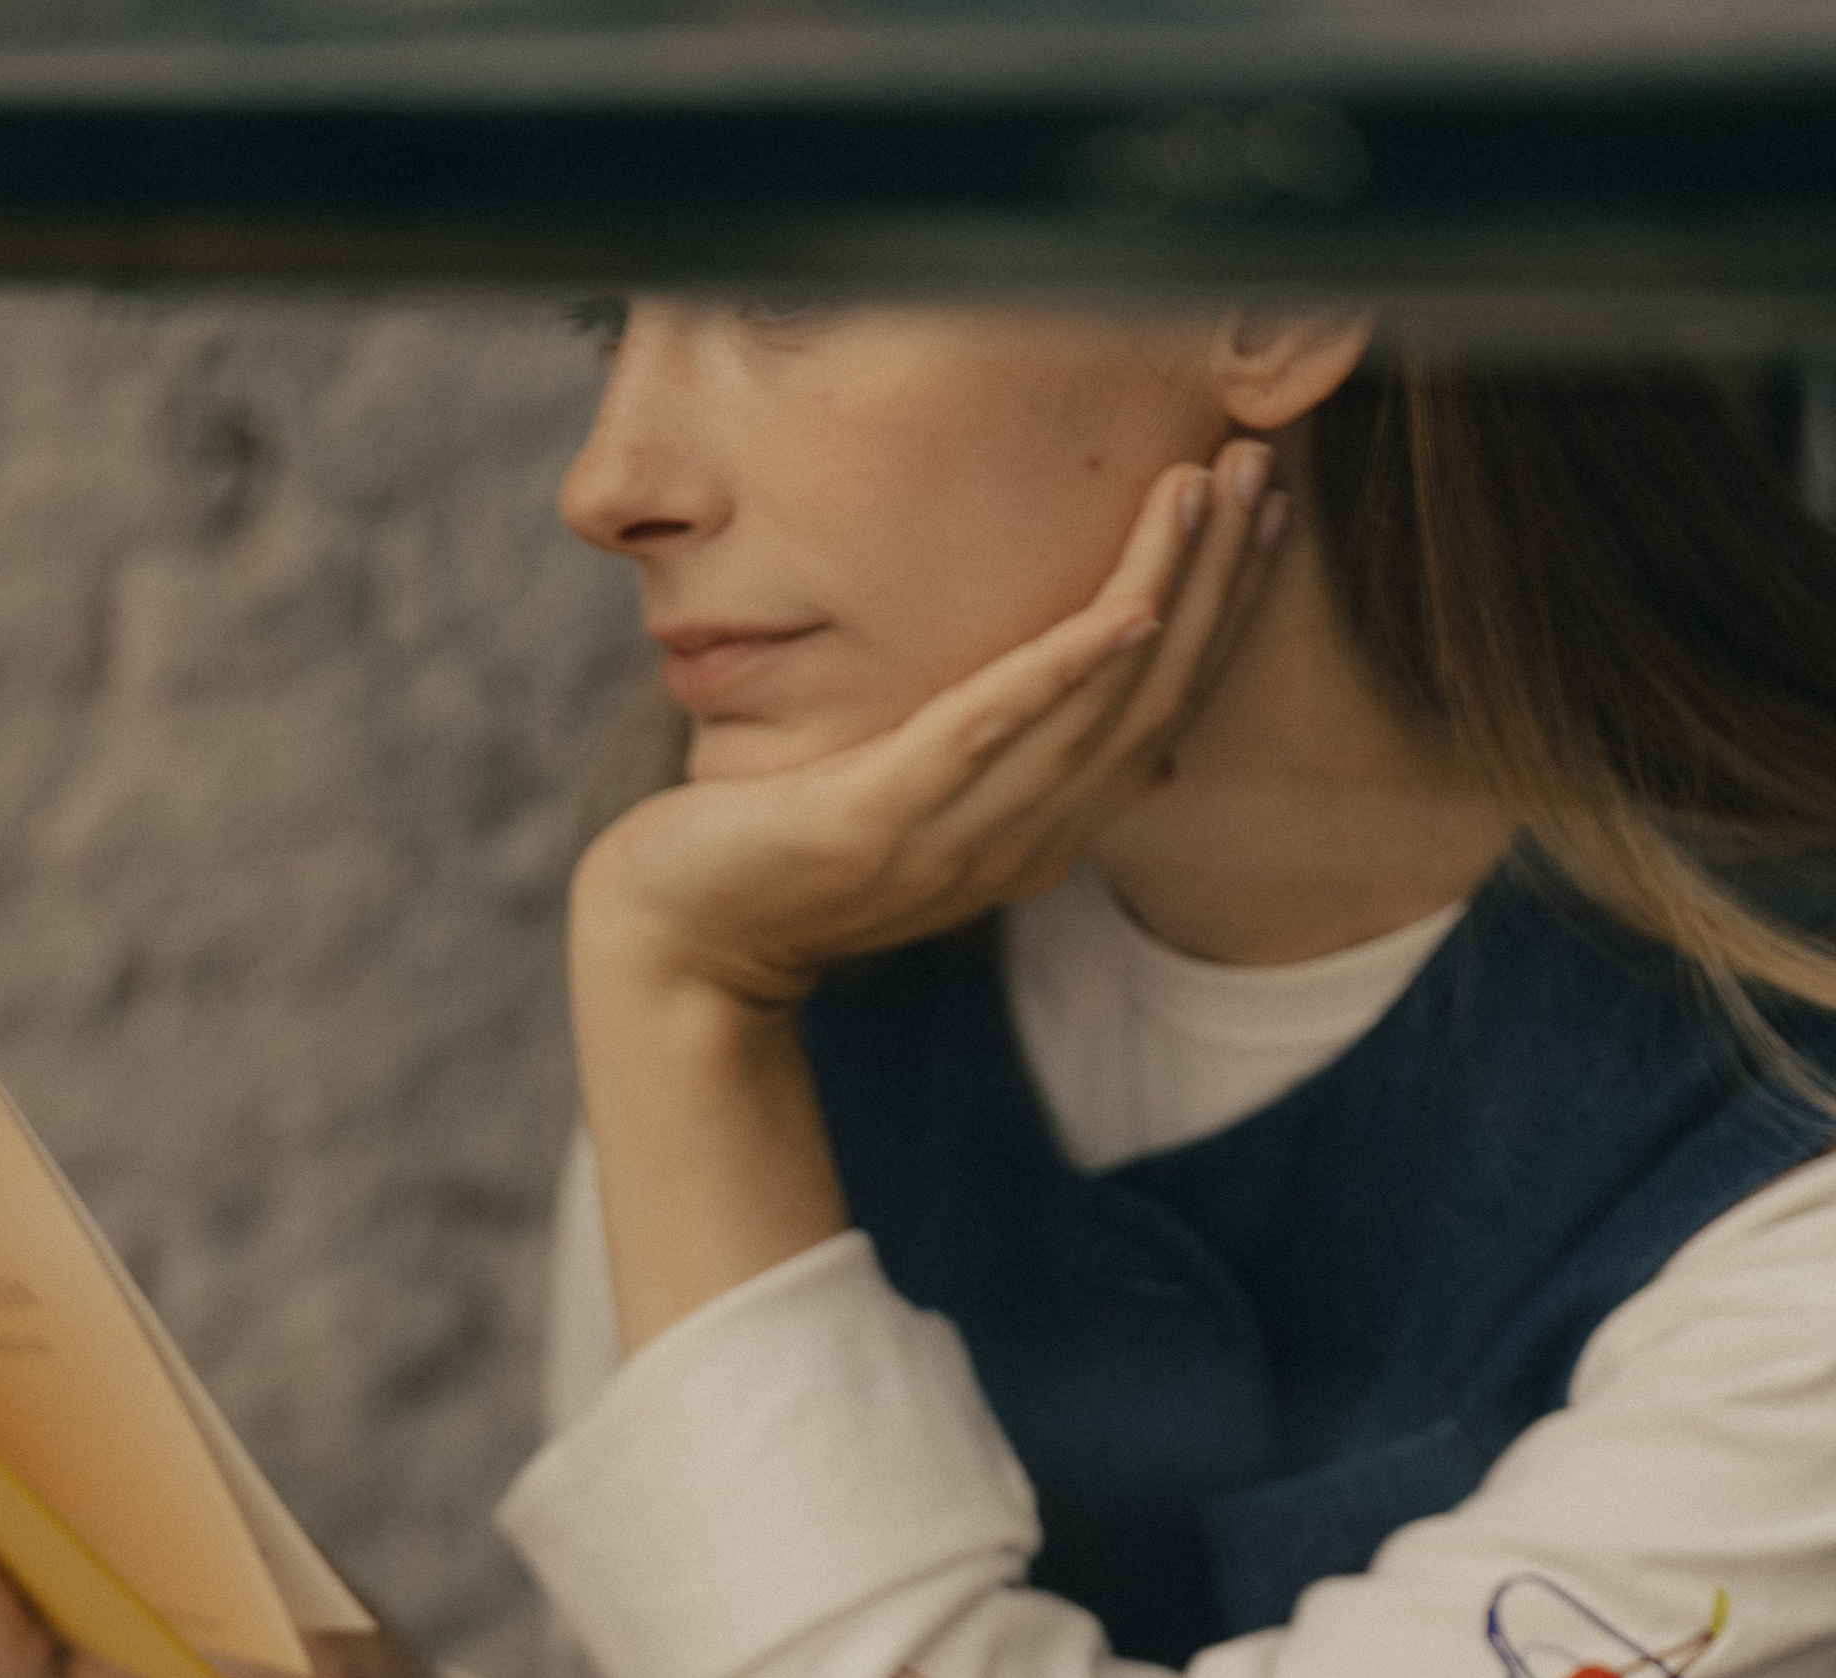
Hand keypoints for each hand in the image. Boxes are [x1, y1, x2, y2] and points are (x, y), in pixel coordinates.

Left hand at [572, 440, 1286, 1011]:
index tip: (1268, 506)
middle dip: (1219, 579)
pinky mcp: (876, 822)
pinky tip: (1122, 609)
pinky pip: (987, 735)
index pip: (1164, 711)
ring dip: (1164, 590)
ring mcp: (952, 839)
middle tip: (1261, 462)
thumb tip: (1124, 743)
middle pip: (1153, 699)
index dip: (1226, 609)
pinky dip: (1062, 673)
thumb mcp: (917, 802)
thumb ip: (1008, 766)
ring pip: (1094, 707)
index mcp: (1037, 833)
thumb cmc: (784, 851)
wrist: (679, 944)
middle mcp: (1017, 841)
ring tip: (1202, 486)